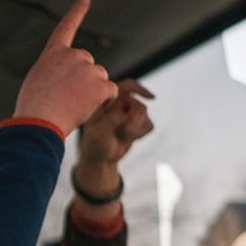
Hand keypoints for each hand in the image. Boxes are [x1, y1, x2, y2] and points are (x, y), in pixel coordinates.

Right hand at [14, 0, 117, 134]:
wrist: (38, 121)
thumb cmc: (33, 110)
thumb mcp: (38, 83)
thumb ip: (56, 74)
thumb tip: (73, 85)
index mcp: (53, 55)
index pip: (66, 28)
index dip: (76, 13)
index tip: (85, 0)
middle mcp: (72, 55)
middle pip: (88, 65)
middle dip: (84, 80)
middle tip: (65, 99)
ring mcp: (88, 68)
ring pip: (100, 79)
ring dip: (92, 93)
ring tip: (71, 106)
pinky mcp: (100, 83)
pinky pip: (110, 92)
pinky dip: (103, 102)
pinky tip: (85, 109)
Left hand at [73, 79, 152, 209]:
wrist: (100, 158)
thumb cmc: (95, 143)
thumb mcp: (99, 132)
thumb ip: (113, 119)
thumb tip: (131, 110)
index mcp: (107, 99)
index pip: (126, 86)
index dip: (140, 89)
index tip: (151, 98)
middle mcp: (119, 101)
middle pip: (138, 105)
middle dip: (132, 122)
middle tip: (120, 132)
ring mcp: (130, 111)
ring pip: (144, 115)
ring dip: (134, 129)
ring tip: (120, 135)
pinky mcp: (139, 122)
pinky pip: (150, 125)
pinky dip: (140, 134)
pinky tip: (128, 138)